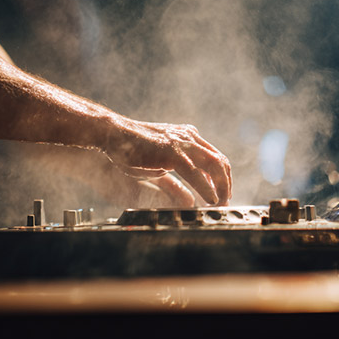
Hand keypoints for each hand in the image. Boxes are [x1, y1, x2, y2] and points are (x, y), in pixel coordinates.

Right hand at [104, 121, 231, 204]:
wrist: (112, 134)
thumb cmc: (130, 149)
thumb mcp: (159, 164)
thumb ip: (175, 177)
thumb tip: (188, 198)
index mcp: (188, 137)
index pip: (215, 158)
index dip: (222, 178)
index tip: (222, 195)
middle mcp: (189, 137)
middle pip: (220, 161)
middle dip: (226, 184)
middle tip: (225, 203)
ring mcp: (182, 143)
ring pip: (214, 165)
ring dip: (221, 187)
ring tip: (221, 204)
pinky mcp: (172, 151)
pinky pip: (195, 172)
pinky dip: (206, 188)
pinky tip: (210, 199)